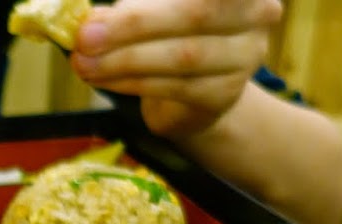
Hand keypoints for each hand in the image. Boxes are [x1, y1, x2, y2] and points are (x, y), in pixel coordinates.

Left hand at [69, 0, 282, 137]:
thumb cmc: (171, 33)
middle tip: (85, 38)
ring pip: (182, 56)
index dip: (163, 3)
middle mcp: (257, 13)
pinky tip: (103, 80)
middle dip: (133, 27)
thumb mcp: (154, 7)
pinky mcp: (225, 93)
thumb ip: (133, 7)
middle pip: (193, 15)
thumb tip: (91, 20)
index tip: (129, 0)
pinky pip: (175, 87)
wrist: (194, 96)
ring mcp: (245, 56)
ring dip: (125, 60)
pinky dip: (132, 83)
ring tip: (84, 63)